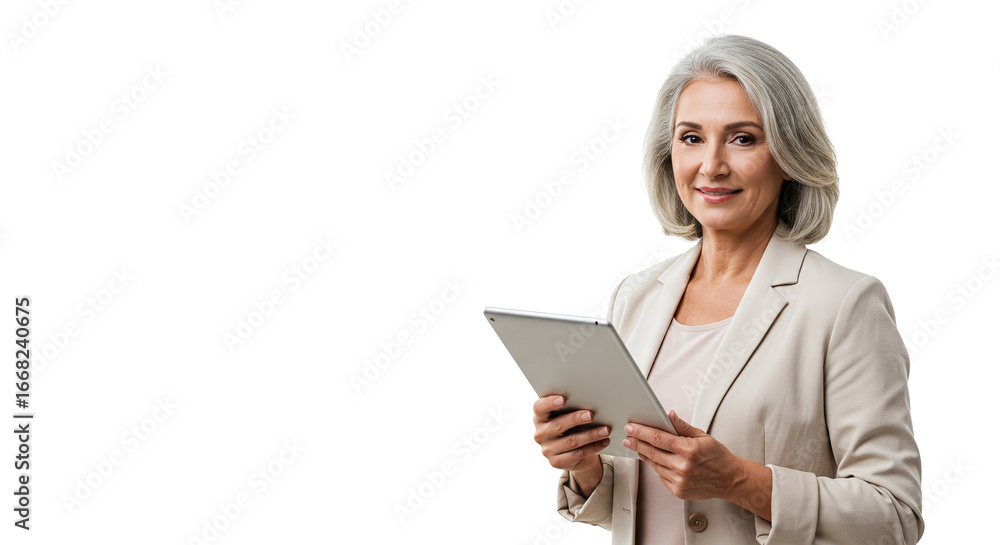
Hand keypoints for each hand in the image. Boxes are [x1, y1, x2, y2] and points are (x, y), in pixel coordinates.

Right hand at [532, 394, 610, 472]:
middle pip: (557, 425)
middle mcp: (540, 434)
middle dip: (575, 419)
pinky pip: (578, 453)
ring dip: (591, 435)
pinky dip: (594, 447)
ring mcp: (547, 449)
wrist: (571, 453)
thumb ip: (570, 408)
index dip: (549, 403)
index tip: (563, 399)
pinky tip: (604, 441)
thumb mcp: (565, 416)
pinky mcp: (557, 461)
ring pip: (571, 441)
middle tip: (590, 415)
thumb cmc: (569, 427)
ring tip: (605, 430)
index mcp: (539, 418)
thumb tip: (590, 399)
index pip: (539, 408)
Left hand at [622, 410, 743, 501]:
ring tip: (638, 446)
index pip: (658, 438)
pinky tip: (656, 460)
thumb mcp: (702, 436)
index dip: (641, 432)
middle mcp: (683, 466)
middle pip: (651, 452)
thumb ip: (682, 426)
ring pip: (654, 465)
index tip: (631, 427)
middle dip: (636, 443)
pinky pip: (661, 476)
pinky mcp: (678, 491)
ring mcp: (680, 480)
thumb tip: (669, 415)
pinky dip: (657, 467)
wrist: (729, 479)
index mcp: (688, 449)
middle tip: (627, 437)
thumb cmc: (717, 456)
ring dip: (644, 455)